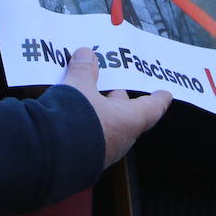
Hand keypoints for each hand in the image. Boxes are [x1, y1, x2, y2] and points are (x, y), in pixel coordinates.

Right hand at [59, 47, 170, 168]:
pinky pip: (92, 139)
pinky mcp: (85, 161)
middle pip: (127, 116)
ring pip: (108, 128)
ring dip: (102, 114)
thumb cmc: (75, 120)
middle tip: (117, 87)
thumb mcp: (78, 87)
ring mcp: (104, 153)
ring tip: (90, 98)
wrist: (49, 158)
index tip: (166, 95)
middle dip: (121, 102)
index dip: (158, 100)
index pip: (151, 108)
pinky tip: (73, 119)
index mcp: (128, 120)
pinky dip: (87, 126)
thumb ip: (84, 70)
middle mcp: (121, 139)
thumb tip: (86, 54)